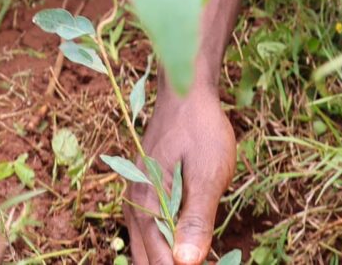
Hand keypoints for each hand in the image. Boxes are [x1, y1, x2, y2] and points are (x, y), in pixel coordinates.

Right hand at [125, 87, 237, 264]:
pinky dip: (167, 246)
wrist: (187, 93)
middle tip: (207, 261)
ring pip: (146, 248)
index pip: (159, 259)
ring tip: (198, 257)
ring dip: (169, 259)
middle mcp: (134, 205)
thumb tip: (187, 263)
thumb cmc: (201, 129)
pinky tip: (187, 245)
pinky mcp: (146, 194)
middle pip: (145, 259)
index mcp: (146, 202)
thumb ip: (197, 220)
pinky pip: (151, 232)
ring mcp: (137, 199)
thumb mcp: (207, 174)